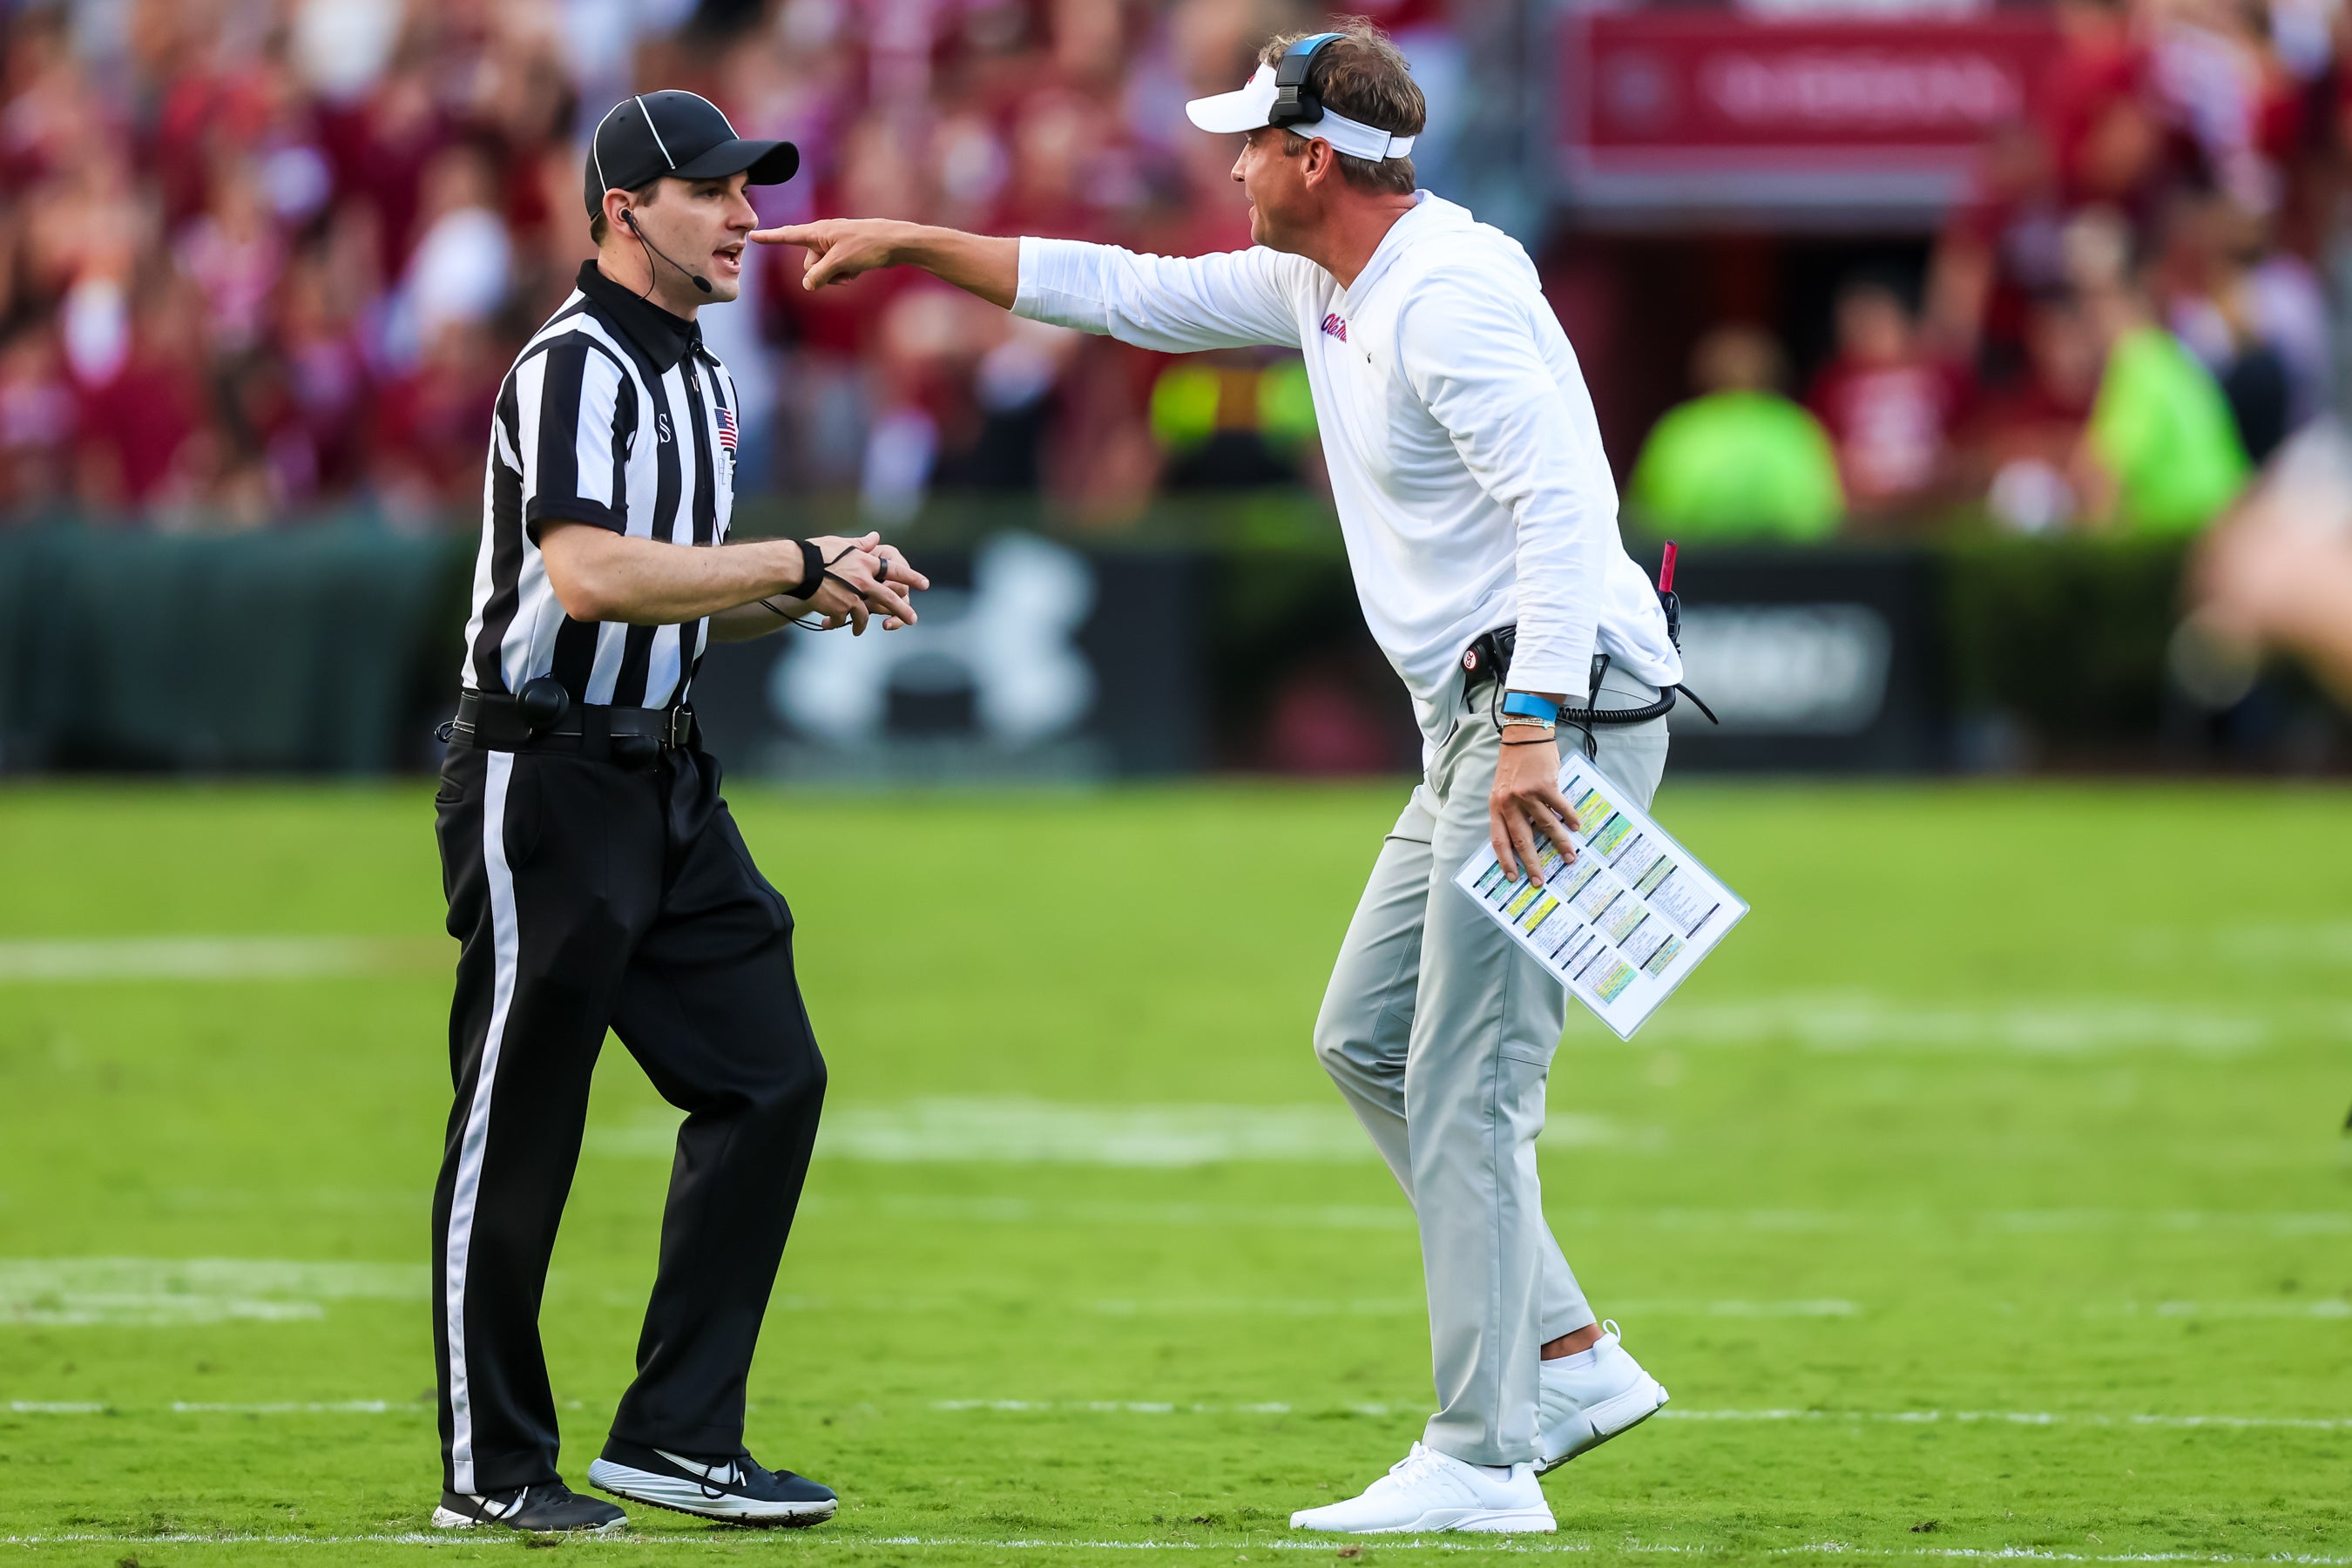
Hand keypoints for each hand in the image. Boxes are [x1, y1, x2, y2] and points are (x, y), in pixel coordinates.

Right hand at [751, 220, 906, 290]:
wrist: (895, 243)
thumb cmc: (867, 246)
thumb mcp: (840, 262)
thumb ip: (819, 275)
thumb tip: (807, 285)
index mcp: (818, 232)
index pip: (788, 235)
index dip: (770, 238)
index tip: (753, 236)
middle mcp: (823, 237)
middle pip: (808, 264)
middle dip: (820, 274)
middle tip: (840, 271)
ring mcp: (835, 246)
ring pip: (822, 271)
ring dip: (834, 277)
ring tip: (852, 272)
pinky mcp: (845, 254)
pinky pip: (835, 271)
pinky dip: (843, 275)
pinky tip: (857, 272)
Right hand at [793, 532, 930, 633]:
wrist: (798, 568)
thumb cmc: (816, 552)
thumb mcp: (841, 544)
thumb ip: (861, 544)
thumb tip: (876, 536)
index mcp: (865, 562)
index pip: (894, 569)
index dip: (911, 577)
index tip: (924, 584)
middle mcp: (864, 579)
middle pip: (890, 597)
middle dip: (902, 610)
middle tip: (913, 619)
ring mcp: (853, 595)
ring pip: (865, 615)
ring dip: (862, 624)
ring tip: (858, 630)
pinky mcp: (841, 608)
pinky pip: (844, 619)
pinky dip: (838, 623)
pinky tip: (831, 624)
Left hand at [1489, 728, 1581, 882]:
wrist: (1524, 735)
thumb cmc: (1515, 764)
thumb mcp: (1504, 789)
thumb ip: (1512, 811)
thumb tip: (1528, 837)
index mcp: (1496, 806)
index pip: (1498, 839)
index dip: (1505, 860)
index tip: (1513, 877)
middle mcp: (1508, 802)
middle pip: (1521, 839)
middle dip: (1531, 863)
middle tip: (1540, 881)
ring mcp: (1526, 794)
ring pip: (1545, 826)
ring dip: (1559, 844)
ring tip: (1570, 857)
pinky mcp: (1544, 785)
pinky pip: (1560, 807)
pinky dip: (1570, 818)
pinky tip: (1577, 827)